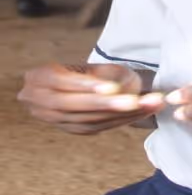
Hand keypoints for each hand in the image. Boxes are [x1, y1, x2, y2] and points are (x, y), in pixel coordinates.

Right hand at [18, 63, 163, 134]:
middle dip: (108, 104)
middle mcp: (40, 102)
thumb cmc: (88, 70)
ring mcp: (55, 120)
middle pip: (75, 105)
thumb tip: (124, 88)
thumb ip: (106, 73)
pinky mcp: (73, 130)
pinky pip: (97, 127)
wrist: (78, 85)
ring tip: (150, 104)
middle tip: (136, 101)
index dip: (87, 85)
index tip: (112, 86)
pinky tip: (143, 112)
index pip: (62, 81)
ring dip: (122, 113)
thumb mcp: (95, 65)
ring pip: (88, 119)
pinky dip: (121, 120)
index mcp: (40, 77)